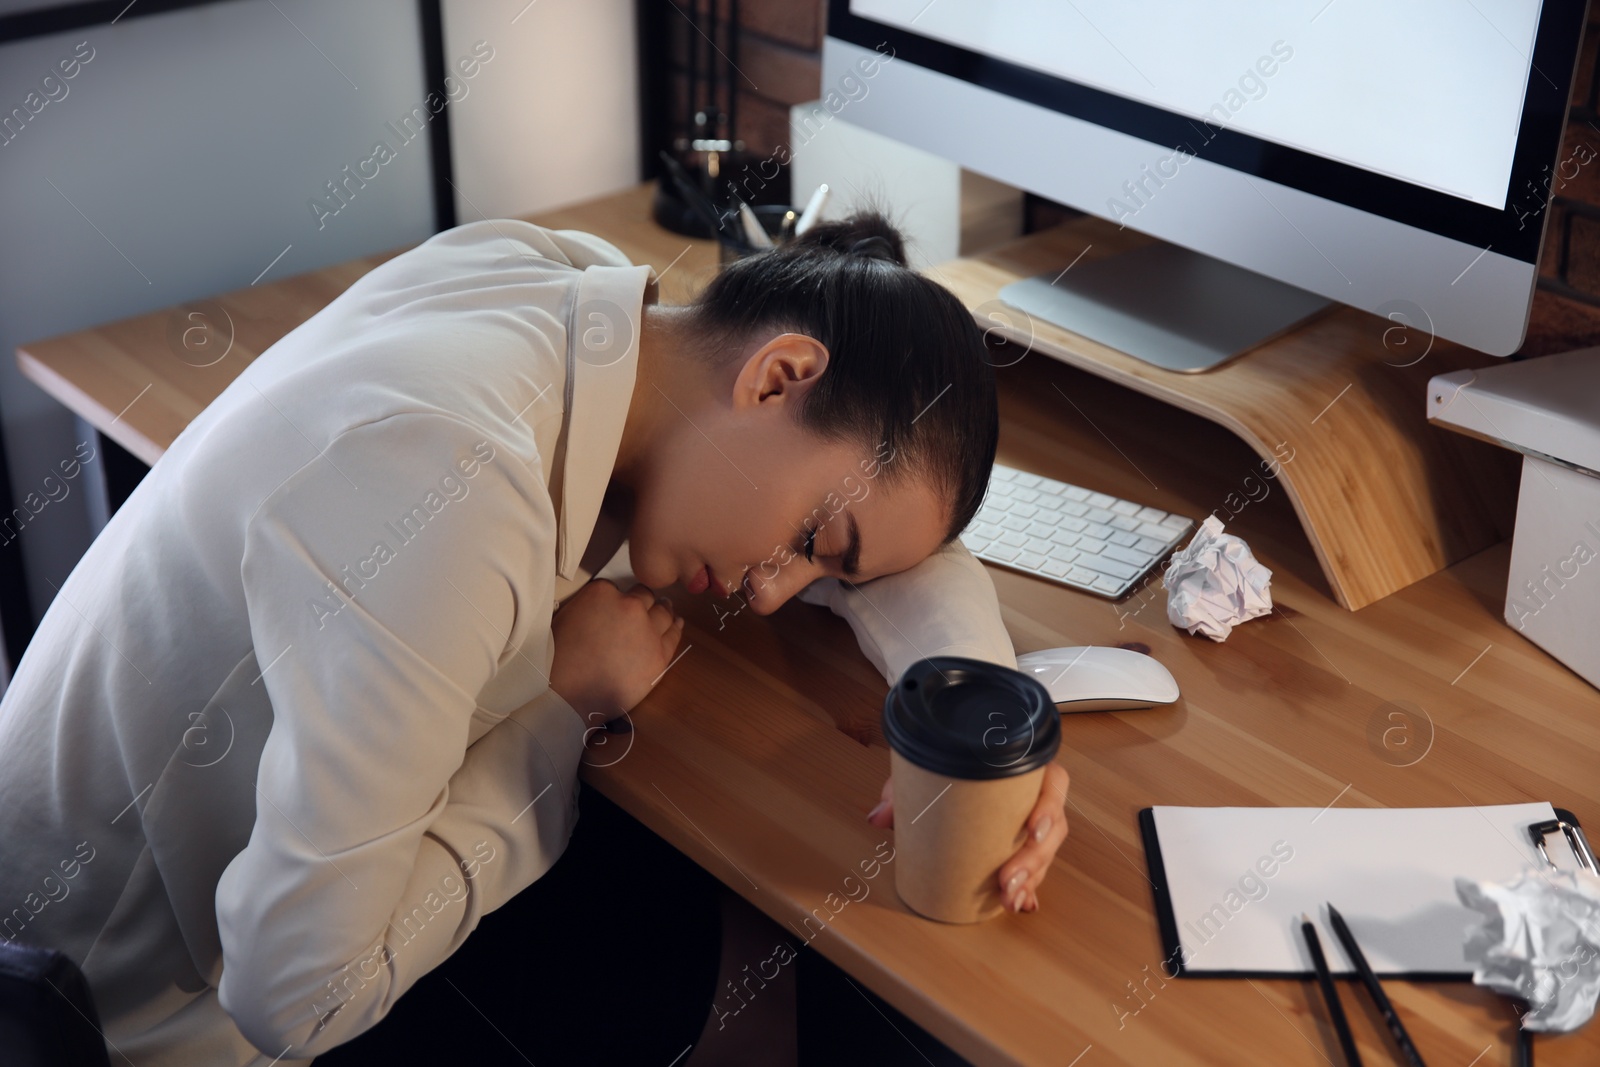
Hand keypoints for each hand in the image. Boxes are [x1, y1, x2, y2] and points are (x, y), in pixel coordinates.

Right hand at [549, 580, 684, 725]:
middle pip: (644, 597)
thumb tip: (599, 611)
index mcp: (602, 593)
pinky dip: (675, 628)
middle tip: (646, 605)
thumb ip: (587, 607)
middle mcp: (629, 605)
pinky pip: (673, 635)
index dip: (616, 599)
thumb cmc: (557, 660)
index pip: (616, 588)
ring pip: (663, 613)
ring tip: (667, 609)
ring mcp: (648, 629)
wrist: (567, 694)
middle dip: (643, 602)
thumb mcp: (565, 618)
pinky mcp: (659, 654)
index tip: (616, 608)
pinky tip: (677, 624)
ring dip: (664, 610)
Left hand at [866, 761, 1069, 912]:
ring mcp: (1033, 826)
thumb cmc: (945, 772)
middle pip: (1053, 828)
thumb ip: (902, 791)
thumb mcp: (925, 775)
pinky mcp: (1025, 850)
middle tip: (1008, 882)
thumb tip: (878, 818)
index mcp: (1021, 771)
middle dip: (1034, 860)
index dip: (1049, 807)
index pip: (1052, 783)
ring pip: (1045, 854)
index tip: (1033, 829)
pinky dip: (1027, 889)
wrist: (945, 778)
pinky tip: (1020, 903)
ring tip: (1010, 900)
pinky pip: (1036, 871)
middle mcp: (1034, 798)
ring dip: (1031, 880)